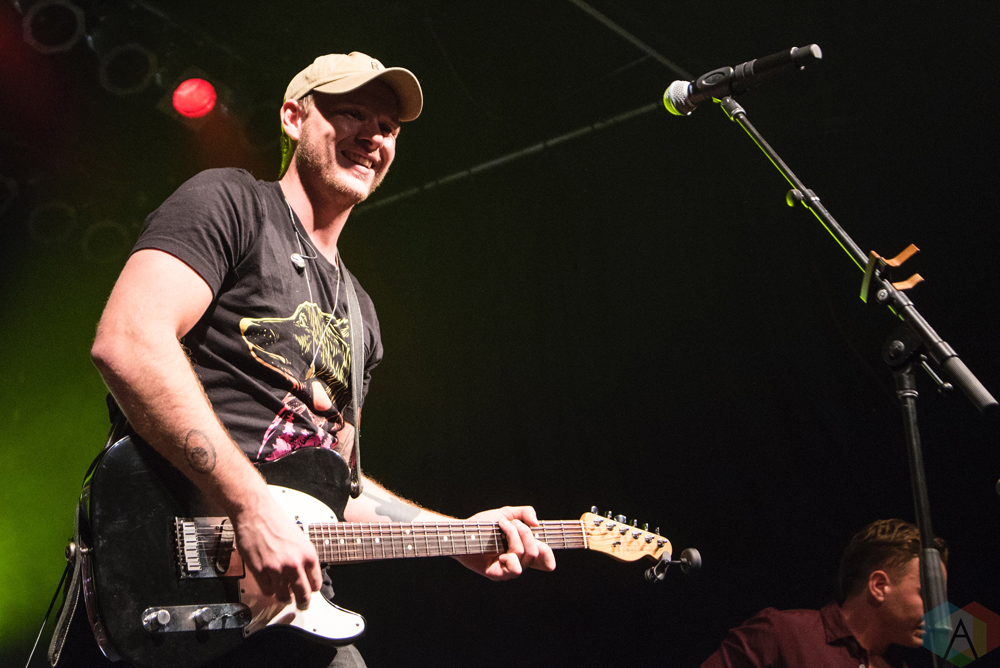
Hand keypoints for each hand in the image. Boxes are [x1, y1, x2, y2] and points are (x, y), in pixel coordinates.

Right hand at [231, 489, 322, 608]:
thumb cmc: (276, 521)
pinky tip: (269, 583)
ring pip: (284, 597)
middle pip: (302, 595)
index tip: (309, 591)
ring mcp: (277, 569)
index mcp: (308, 555)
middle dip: (302, 602)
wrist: (256, 513)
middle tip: (300, 604)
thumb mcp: (299, 539)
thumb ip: (303, 558)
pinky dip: (269, 590)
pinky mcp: (260, 571)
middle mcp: (294, 564)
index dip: (312, 589)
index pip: (316, 584)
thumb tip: (305, 574)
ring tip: (283, 593)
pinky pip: (268, 591)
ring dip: (283, 597)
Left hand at [455, 506, 556, 580]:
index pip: (543, 560)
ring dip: (515, 536)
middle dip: (526, 532)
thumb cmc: (482, 525)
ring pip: (525, 555)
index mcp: (522, 551)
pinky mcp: (497, 574)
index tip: (547, 547)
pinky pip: (514, 568)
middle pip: (536, 552)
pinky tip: (499, 548)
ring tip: (502, 526)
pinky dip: (509, 553)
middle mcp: (517, 562)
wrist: (462, 532)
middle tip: (511, 523)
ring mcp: (507, 569)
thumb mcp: (505, 513)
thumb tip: (536, 523)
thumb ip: (524, 512)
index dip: (549, 556)